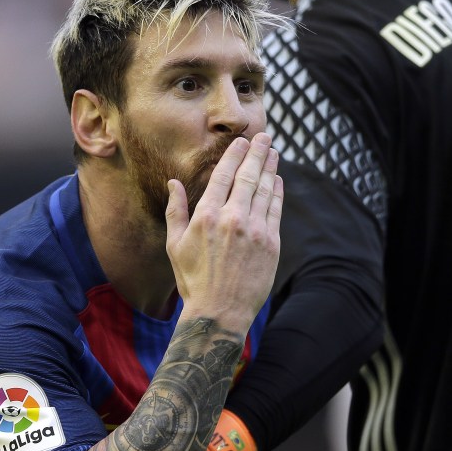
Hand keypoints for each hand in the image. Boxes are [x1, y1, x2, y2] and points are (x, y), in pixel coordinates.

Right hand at [165, 133, 282, 332]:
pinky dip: (277, 192)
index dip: (234, 156)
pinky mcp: (271, 244)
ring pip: (265, 190)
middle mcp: (232, 219)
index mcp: (207, 217)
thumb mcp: (175, 245)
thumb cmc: (193, 280)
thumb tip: (174, 182)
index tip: (242, 142)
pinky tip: (277, 181)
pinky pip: (275, 210)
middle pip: (248, 177)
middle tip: (265, 137)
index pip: (224, 176)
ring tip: (274, 153)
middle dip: (258, 154)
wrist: (219, 312)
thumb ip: (176, 210)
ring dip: (270, 168)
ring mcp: (255, 231)